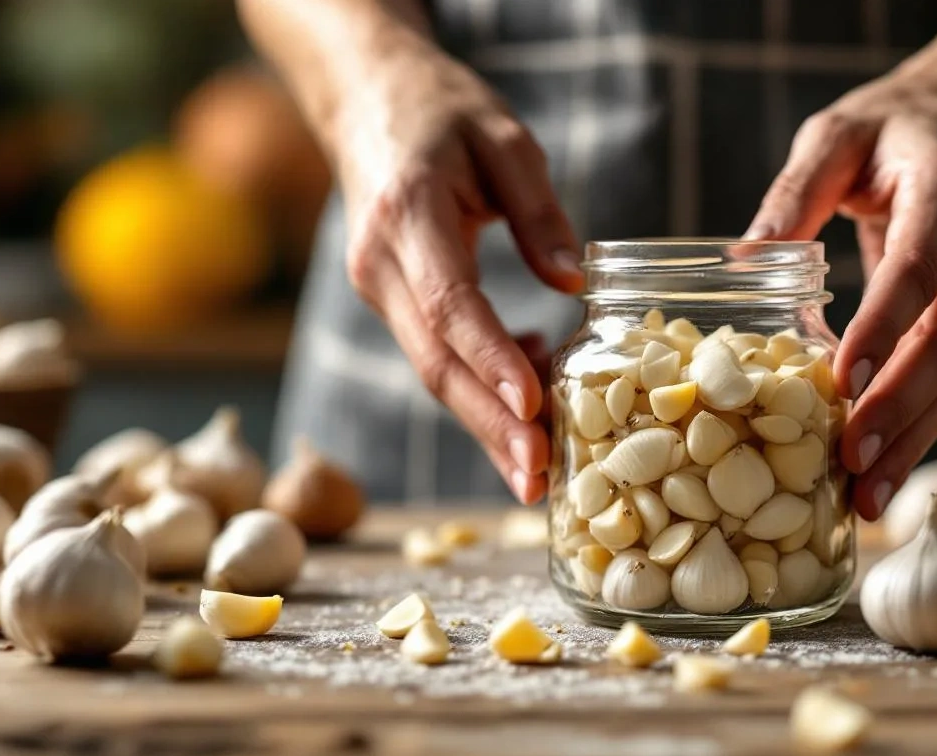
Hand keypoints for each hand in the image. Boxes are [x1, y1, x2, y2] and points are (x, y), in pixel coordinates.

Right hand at [333, 28, 580, 503]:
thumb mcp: (503, 138)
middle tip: (537, 478)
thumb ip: (538, 211)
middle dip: (488, 425)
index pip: (449, 303)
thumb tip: (572, 284)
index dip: (490, 358)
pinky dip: (480, 388)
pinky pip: (436, 355)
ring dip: (484, 425)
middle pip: (435, 362)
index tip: (531, 406)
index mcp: (407, 215)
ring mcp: (378, 289)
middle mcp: (380, 265)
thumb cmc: (440, 110)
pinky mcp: (392, 301)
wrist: (365, 100)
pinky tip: (529, 403)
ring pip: (433, 372)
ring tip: (538, 472)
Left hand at [746, 63, 936, 521]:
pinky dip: (915, 436)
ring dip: (910, 442)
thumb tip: (741, 261)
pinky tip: (879, 480)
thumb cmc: (890, 133)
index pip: (916, 272)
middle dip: (897, 408)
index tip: (843, 380)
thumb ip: (794, 191)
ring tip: (865, 499)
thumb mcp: (836, 137)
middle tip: (852, 459)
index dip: (882, 328)